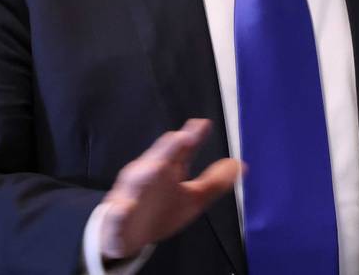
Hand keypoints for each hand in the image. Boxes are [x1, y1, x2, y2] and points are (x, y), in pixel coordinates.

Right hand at [100, 118, 242, 259]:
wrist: (125, 235)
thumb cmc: (160, 209)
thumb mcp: (192, 198)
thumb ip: (215, 181)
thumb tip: (241, 165)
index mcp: (167, 169)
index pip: (181, 150)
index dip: (191, 137)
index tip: (202, 124)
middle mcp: (148, 176)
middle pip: (159, 158)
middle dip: (169, 147)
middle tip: (182, 136)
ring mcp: (131, 195)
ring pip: (135, 182)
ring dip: (145, 172)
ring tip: (157, 165)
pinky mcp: (117, 218)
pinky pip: (117, 214)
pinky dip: (119, 212)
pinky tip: (123, 209)